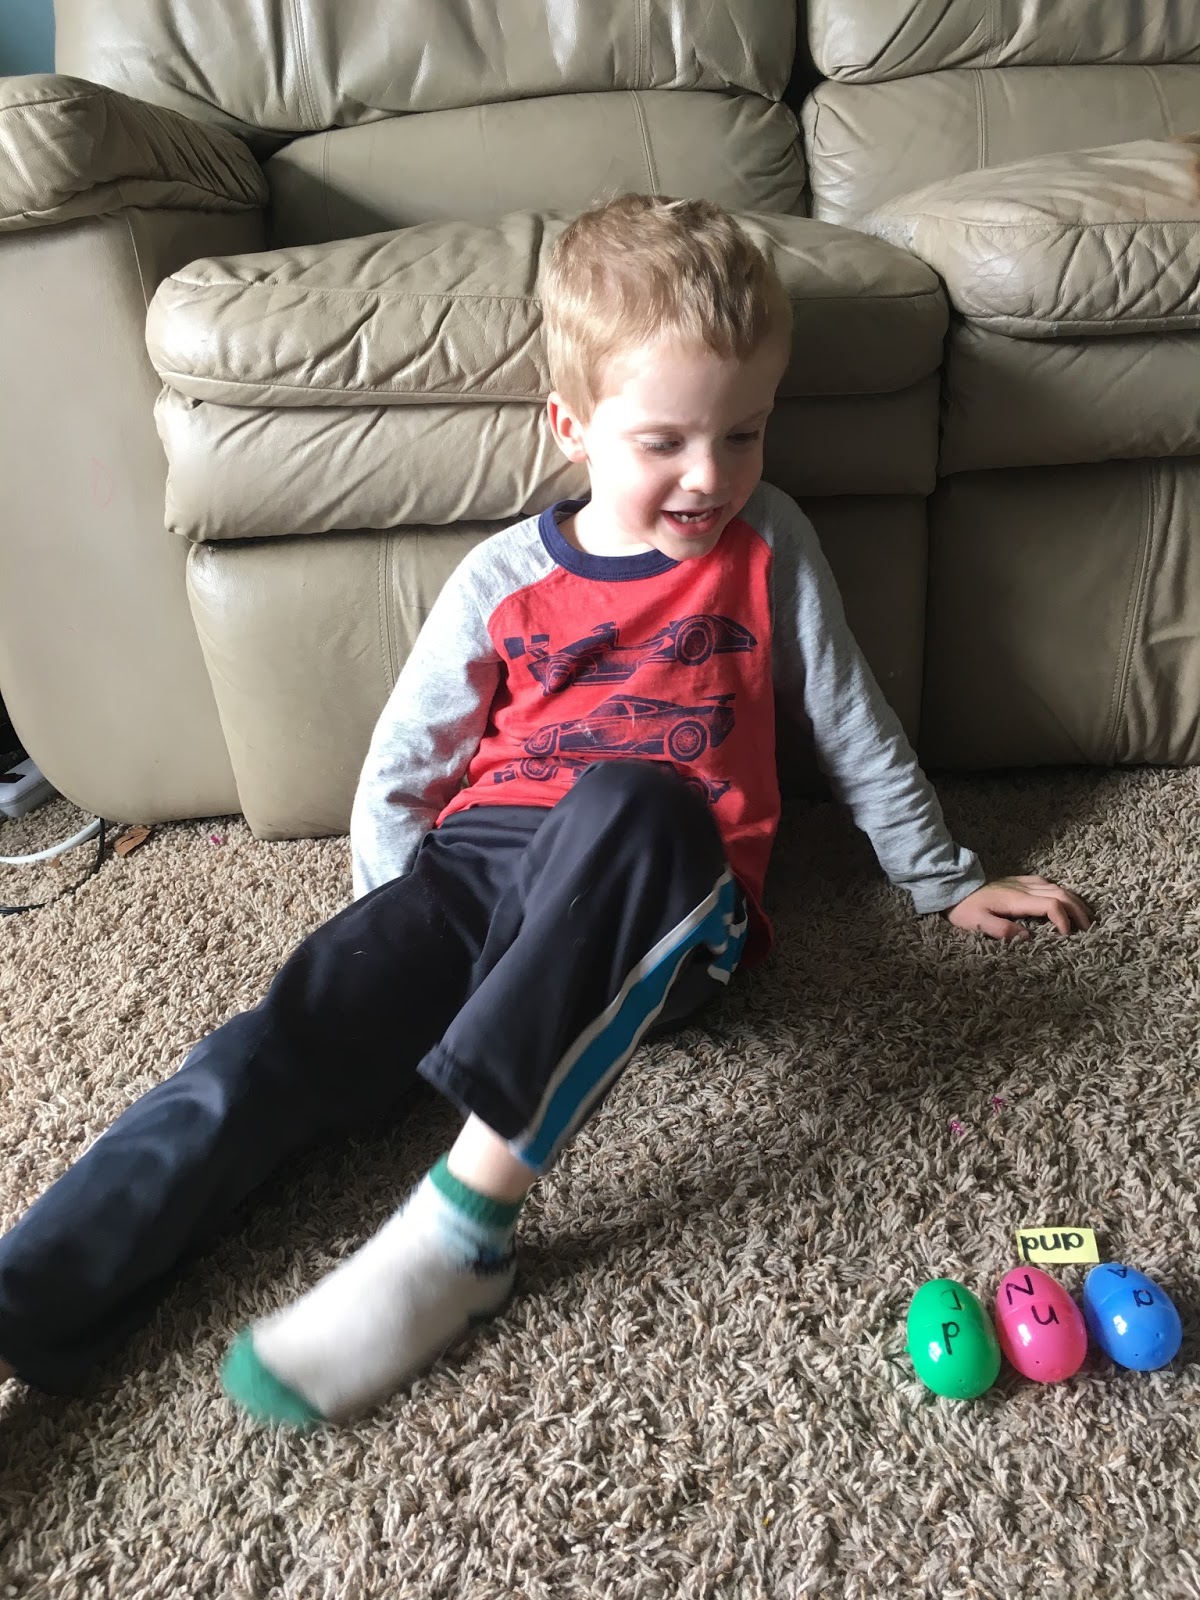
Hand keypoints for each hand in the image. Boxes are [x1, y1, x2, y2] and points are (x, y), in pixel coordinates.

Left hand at [945, 875, 1091, 941]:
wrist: (952, 888)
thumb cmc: (964, 909)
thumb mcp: (978, 923)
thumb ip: (1003, 930)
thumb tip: (1029, 937)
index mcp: (1017, 899)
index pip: (1051, 905)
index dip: (1064, 920)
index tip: (1067, 936)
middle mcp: (1024, 888)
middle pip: (1061, 894)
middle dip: (1077, 911)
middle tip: (1088, 928)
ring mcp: (1023, 882)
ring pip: (1058, 887)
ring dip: (1074, 901)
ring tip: (1085, 917)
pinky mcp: (1019, 881)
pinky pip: (1047, 883)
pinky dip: (1062, 893)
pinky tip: (1066, 901)